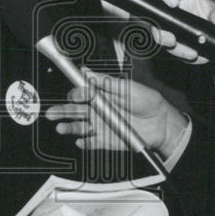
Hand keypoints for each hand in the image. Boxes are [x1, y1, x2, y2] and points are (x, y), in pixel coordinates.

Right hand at [45, 67, 189, 158]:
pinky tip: (81, 140)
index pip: (82, 93)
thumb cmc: (148, 102)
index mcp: (101, 95)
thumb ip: (106, 82)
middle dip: (62, 111)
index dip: (77, 93)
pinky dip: (84, 143)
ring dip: (68, 127)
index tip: (76, 94)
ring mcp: (100, 125)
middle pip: (75, 110)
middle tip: (52, 113)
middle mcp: (98, 110)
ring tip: (61, 127)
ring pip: (79, 127)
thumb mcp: (128, 87)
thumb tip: (87, 72)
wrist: (161, 123)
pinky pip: (90, 143)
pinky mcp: (105, 140)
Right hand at [153, 0, 214, 62]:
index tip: (172, 3)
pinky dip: (184, 55)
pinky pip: (175, 51)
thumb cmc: (213, 17)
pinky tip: (193, 56)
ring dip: (174, 48)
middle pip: (157, 19)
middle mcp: (170, 14)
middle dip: (160, 32)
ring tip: (190, 53)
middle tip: (171, 39)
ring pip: (164, 39)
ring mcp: (170, 30)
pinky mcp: (175, 45)